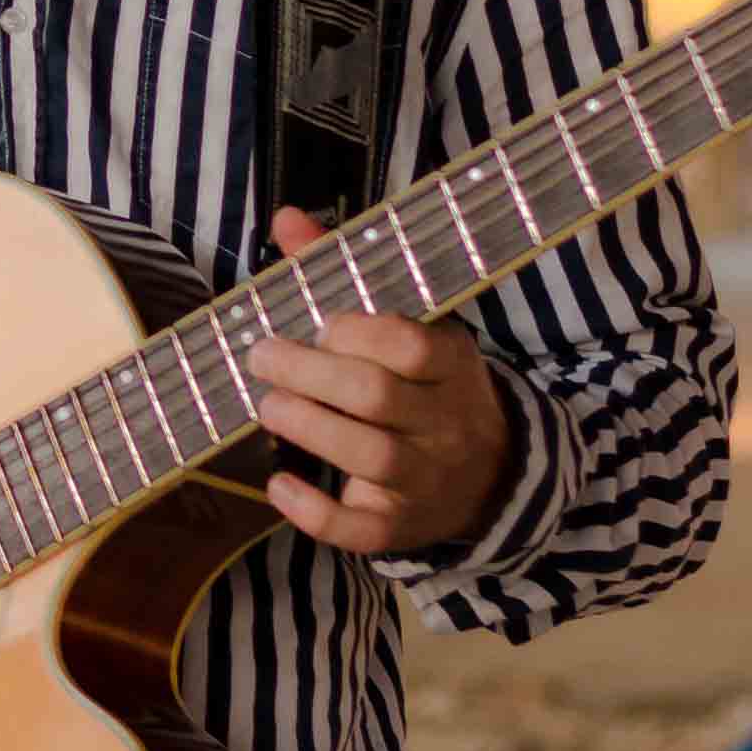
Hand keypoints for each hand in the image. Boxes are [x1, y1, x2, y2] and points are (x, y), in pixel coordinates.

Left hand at [244, 204, 515, 558]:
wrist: (490, 475)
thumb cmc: (428, 387)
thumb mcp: (411, 328)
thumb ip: (346, 274)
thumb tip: (285, 219)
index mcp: (451, 365)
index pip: (411, 345)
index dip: (358, 330)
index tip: (320, 322)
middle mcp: (444, 423)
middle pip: (377, 396)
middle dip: (310, 373)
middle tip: (261, 356)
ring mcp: (424, 479)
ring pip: (369, 456)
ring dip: (308, 427)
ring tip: (267, 405)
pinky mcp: (400, 527)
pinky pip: (361, 531)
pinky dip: (314, 512)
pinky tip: (278, 485)